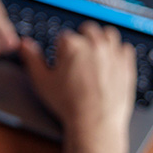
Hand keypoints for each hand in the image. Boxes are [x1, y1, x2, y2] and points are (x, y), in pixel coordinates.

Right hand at [19, 22, 135, 152]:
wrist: (94, 123)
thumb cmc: (68, 104)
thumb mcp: (42, 81)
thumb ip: (32, 59)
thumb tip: (25, 44)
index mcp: (72, 44)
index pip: (64, 36)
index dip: (61, 49)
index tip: (63, 62)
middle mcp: (94, 44)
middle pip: (87, 29)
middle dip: (82, 39)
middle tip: (78, 58)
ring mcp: (112, 53)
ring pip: (108, 33)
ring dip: (101, 40)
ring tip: (95, 55)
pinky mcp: (126, 64)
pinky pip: (125, 48)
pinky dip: (118, 52)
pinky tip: (111, 62)